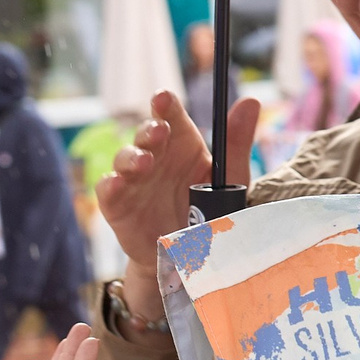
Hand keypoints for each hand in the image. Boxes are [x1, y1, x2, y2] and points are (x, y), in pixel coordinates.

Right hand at [96, 91, 258, 326]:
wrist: (190, 261)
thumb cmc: (211, 213)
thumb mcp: (229, 179)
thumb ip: (237, 142)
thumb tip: (251, 101)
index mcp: (182, 145)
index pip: (170, 116)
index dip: (164, 105)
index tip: (163, 98)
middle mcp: (155, 157)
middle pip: (145, 134)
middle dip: (149, 130)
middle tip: (159, 133)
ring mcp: (134, 180)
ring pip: (124, 158)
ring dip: (131, 157)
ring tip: (144, 163)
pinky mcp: (118, 205)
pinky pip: (108, 191)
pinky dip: (109, 185)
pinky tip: (116, 183)